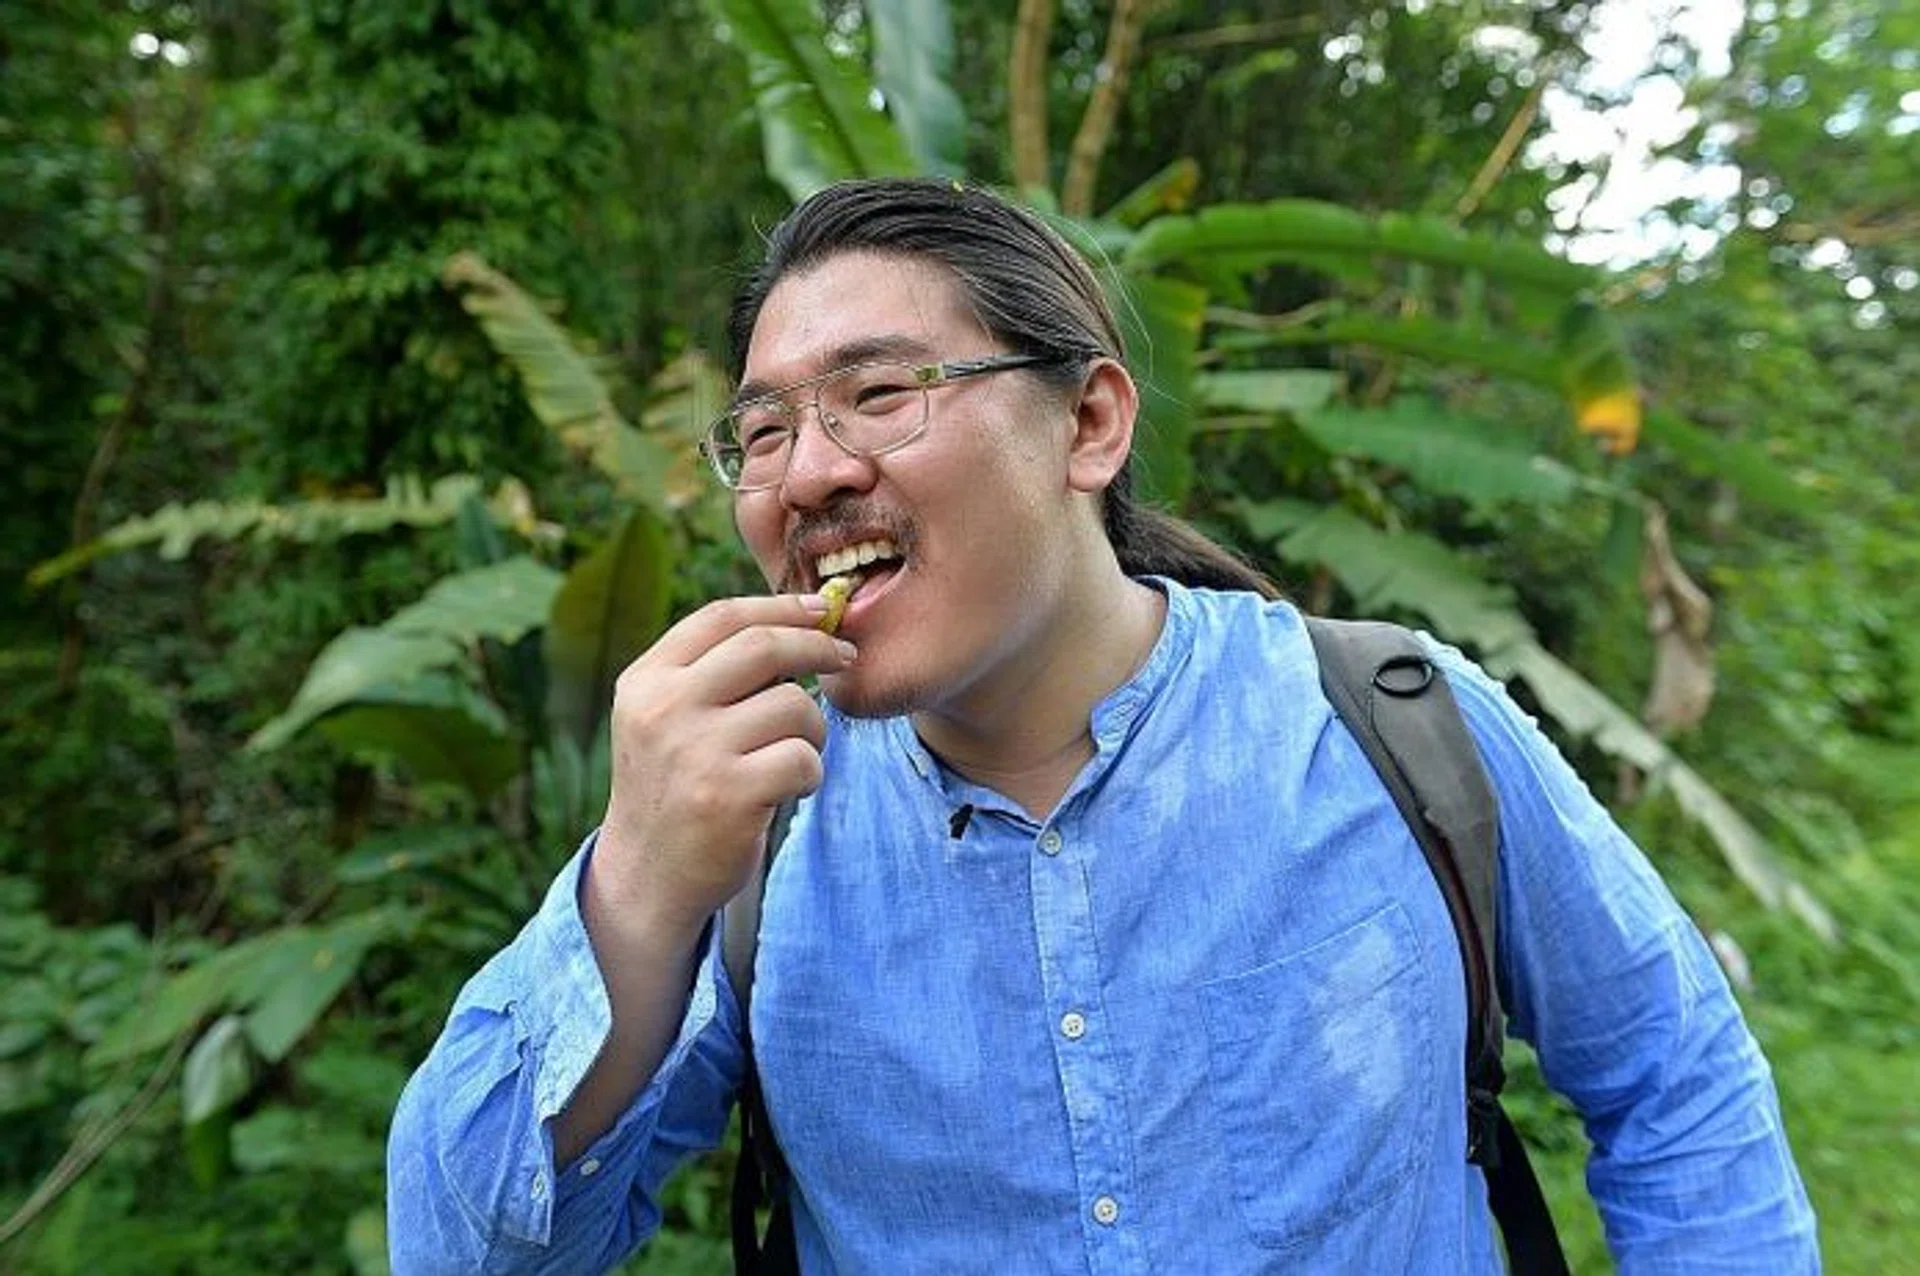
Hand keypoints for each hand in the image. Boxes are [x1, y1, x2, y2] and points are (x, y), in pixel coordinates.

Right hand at [589, 593, 854, 929]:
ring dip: (812, 728)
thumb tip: (801, 620)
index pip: (722, 617)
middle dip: (817, 646)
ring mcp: (695, 752)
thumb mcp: (665, 719)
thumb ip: (710, 672)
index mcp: (645, 681)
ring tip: (793, 753)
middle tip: (844, 657)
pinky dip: (810, 772)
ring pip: (794, 705)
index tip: (820, 610)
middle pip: (764, 646)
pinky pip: (804, 758)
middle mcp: (664, 709)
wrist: (647, 876)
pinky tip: (788, 789)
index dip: (780, 605)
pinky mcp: (729, 796)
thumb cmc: (675, 786)